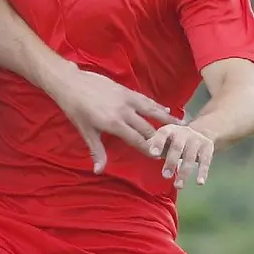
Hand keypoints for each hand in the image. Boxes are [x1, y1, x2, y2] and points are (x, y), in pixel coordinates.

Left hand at [48, 66, 177, 173]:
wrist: (71, 83)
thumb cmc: (75, 109)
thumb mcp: (85, 132)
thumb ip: (96, 150)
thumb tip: (99, 170)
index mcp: (114, 124)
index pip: (137, 140)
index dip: (149, 149)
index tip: (160, 157)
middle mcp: (124, 111)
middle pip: (147, 127)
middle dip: (161, 138)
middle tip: (175, 146)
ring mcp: (127, 99)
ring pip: (151, 110)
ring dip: (166, 119)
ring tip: (182, 125)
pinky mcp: (126, 90)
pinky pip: (145, 99)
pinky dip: (156, 106)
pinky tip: (165, 109)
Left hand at [147, 124, 214, 188]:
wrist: (200, 130)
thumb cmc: (173, 141)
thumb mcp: (163, 140)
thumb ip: (153, 146)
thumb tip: (145, 151)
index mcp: (169, 130)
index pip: (162, 134)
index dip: (158, 143)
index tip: (153, 154)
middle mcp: (183, 132)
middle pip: (177, 147)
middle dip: (171, 162)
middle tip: (165, 176)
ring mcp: (196, 139)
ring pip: (190, 157)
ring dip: (185, 172)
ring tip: (179, 186)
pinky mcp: (208, 147)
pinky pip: (205, 161)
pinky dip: (203, 172)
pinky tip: (199, 182)